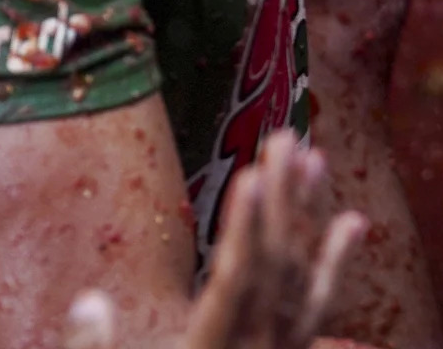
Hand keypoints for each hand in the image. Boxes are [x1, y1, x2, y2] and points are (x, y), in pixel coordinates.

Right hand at [63, 133, 365, 348]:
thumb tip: (89, 301)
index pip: (235, 284)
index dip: (244, 231)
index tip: (250, 176)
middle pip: (273, 264)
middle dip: (279, 198)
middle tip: (283, 135)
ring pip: (300, 275)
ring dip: (306, 214)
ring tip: (314, 155)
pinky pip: (318, 307)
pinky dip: (335, 263)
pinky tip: (353, 222)